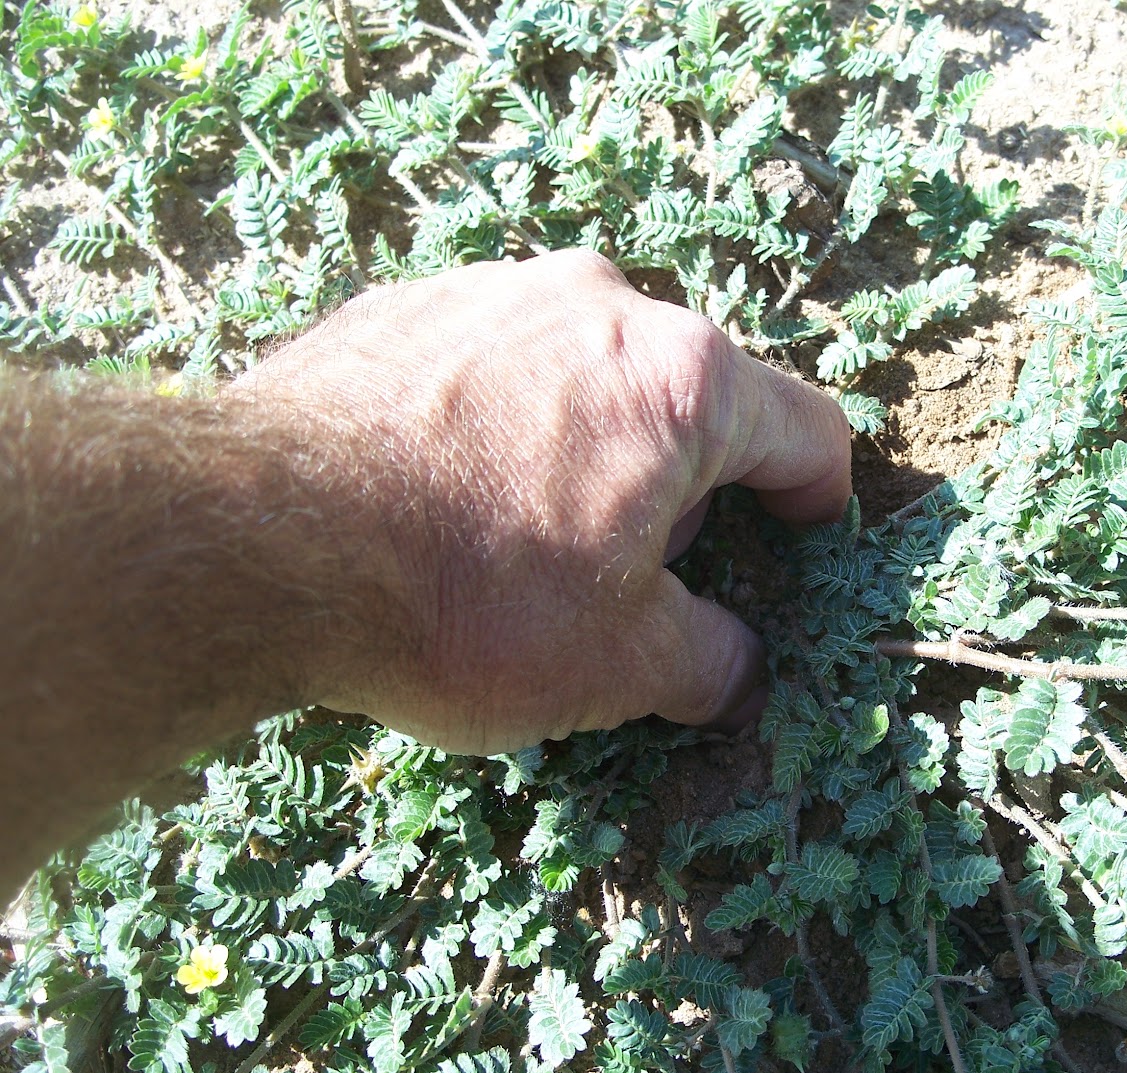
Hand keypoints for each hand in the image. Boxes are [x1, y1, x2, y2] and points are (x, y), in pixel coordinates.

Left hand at [236, 249, 851, 751]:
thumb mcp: (618, 664)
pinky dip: (502, 425)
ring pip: (587, 374)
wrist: (250, 545)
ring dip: (590, 451)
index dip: (819, 498)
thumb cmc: (462, 600)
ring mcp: (492, 291)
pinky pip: (493, 364)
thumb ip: (709, 662)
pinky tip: (448, 500)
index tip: (804, 543)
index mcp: (680, 380)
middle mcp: (597, 303)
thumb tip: (735, 669)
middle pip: (691, 400)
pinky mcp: (402, 306)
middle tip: (641, 576)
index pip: (807, 429)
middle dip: (688, 489)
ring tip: (527, 541)